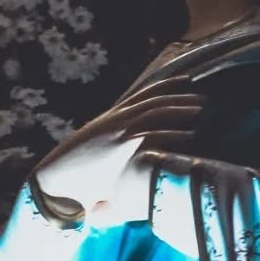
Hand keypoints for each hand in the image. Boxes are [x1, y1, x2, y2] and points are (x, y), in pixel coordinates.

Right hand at [33, 74, 203, 216]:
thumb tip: (131, 150)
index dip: (166, 85)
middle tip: (203, 97)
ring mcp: (119, 131)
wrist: (56, 179)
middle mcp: (117, 120)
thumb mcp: (97, 152)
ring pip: (156, 113)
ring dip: (180, 110)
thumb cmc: (77, 172)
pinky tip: (190, 135)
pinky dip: (173, 134)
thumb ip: (115, 147)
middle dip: (180, 96)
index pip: (144, 95)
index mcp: (112, 118)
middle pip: (155, 100)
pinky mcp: (121, 146)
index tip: (185, 81)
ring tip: (201, 110)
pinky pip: (153, 135)